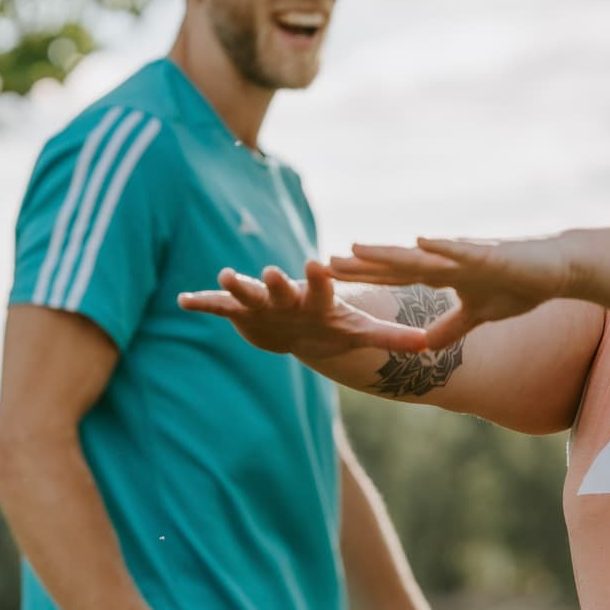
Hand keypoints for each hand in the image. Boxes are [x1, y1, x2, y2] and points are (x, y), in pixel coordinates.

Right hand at [178, 260, 428, 358]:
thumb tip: (428, 344)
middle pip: (281, 287)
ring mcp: (261, 301)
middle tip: (271, 272)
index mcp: (316, 298)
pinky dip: (202, 303)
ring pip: (247, 291)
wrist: (298, 326)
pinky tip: (181, 301)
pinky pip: (218, 306)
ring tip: (223, 277)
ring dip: (236, 285)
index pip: (322, 286)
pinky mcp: (240, 311)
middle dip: (275, 281)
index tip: (320, 265)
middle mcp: (287, 295)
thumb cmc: (331, 325)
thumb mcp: (360, 331)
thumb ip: (391, 336)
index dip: (321, 278)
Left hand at [331, 235, 573, 349]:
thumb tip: (426, 344)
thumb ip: (451, 326)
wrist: (556, 270)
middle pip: (395, 265)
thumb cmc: (519, 286)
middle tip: (323, 262)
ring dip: (387, 253)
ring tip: (356, 247)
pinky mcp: (489, 254)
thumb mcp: (479, 315)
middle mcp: (446, 261)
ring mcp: (465, 256)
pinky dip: (442, 247)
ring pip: (419, 256)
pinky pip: (462, 250)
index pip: (393, 277)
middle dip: (361, 265)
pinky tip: (420, 240)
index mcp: (442, 275)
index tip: (330, 278)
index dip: (362, 278)